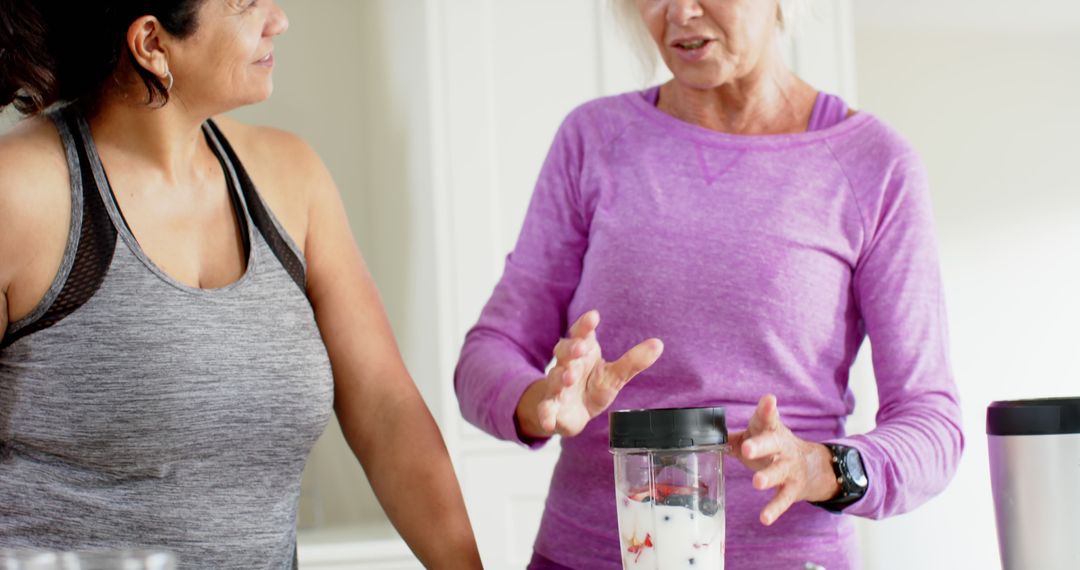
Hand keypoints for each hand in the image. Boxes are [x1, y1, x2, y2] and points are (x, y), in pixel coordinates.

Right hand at [516, 310, 662, 437]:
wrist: (572, 413)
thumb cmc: (592, 387)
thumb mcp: (615, 375)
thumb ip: (633, 361)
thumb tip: (658, 344)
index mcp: (581, 352)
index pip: (581, 334)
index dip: (585, 325)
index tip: (594, 316)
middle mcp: (566, 365)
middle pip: (564, 352)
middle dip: (571, 349)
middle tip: (581, 348)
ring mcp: (556, 386)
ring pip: (554, 378)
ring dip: (560, 377)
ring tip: (569, 377)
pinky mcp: (551, 408)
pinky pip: (545, 409)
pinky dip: (544, 414)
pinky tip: (547, 420)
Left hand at [728, 394, 839, 525]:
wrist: (810, 465)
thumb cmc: (771, 447)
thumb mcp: (756, 436)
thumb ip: (734, 437)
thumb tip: (707, 438)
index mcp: (770, 429)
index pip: (768, 417)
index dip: (767, 409)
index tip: (768, 400)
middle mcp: (782, 446)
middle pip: (772, 443)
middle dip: (760, 445)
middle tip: (747, 449)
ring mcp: (789, 467)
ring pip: (779, 471)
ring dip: (768, 476)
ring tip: (756, 482)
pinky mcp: (793, 487)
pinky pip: (783, 499)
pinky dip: (774, 509)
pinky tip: (764, 518)